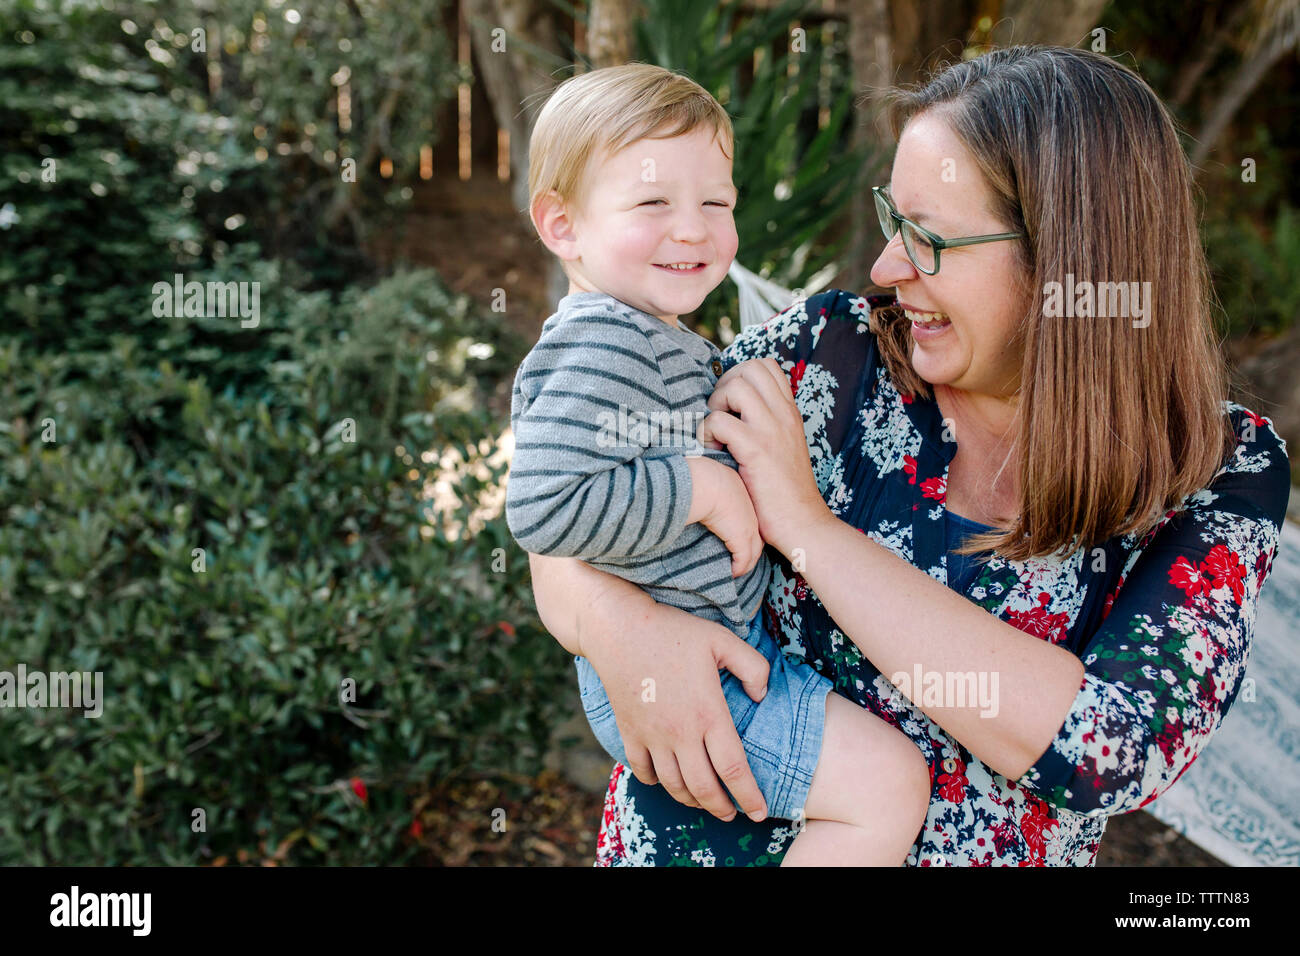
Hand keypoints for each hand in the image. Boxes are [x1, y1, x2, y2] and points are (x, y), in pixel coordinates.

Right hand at [584, 596, 772, 821]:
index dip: (749, 796)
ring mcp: (652, 736)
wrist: (618, 629)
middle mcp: (680, 733)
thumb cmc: (673, 631)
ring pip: (674, 785)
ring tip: (705, 802)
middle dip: (721, 808)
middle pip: (703, 788)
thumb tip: (761, 696)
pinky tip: (667, 780)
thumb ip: (753, 667)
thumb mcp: (722, 639)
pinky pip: (643, 771)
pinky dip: (657, 783)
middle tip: (733, 814)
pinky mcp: (630, 733)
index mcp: (708, 714)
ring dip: (692, 801)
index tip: (759, 812)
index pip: (733, 769)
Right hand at [685, 456, 762, 577]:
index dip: (746, 530)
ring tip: (734, 571)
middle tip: (740, 561)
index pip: (749, 517)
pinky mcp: (741, 539)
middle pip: (756, 536)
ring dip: (745, 563)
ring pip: (753, 551)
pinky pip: (743, 561)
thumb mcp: (706, 481)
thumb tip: (691, 495)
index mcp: (742, 493)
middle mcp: (750, 510)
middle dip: (751, 551)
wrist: (705, 483)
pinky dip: (738, 569)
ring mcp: (748, 526)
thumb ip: (705, 491)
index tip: (737, 539)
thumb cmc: (699, 478)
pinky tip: (731, 574)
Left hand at [698, 357, 831, 556]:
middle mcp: (783, 414)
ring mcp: (771, 430)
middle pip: (750, 367)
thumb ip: (767, 425)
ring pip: (735, 386)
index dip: (740, 376)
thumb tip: (736, 411)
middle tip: (720, 415)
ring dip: (715, 406)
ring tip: (716, 432)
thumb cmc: (785, 491)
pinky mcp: (756, 450)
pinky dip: (707, 432)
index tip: (731, 404)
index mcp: (789, 412)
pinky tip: (713, 450)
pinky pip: (720, 421)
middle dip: (725, 385)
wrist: (803, 523)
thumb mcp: (784, 447)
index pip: (767, 366)